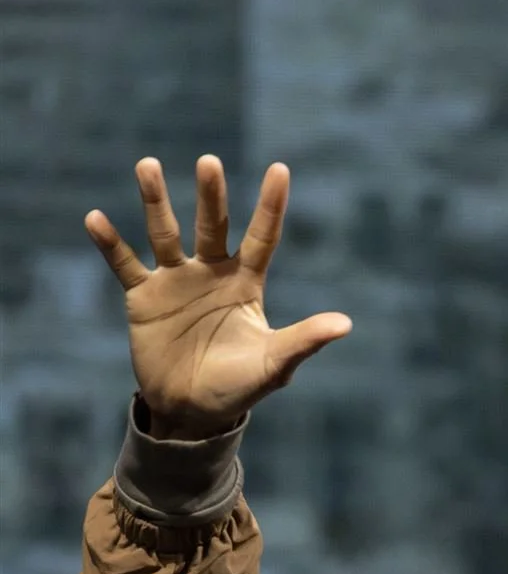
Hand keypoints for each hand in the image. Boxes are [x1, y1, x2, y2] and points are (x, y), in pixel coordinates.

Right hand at [85, 155, 351, 437]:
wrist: (192, 411)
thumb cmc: (238, 386)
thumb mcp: (273, 364)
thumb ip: (304, 340)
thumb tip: (345, 324)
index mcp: (246, 283)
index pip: (262, 237)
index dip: (270, 206)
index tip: (280, 169)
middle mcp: (210, 272)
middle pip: (212, 225)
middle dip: (211, 195)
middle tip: (208, 162)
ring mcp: (175, 281)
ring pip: (165, 233)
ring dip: (156, 201)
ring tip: (148, 166)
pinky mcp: (144, 297)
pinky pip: (125, 265)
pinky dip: (110, 243)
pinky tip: (96, 219)